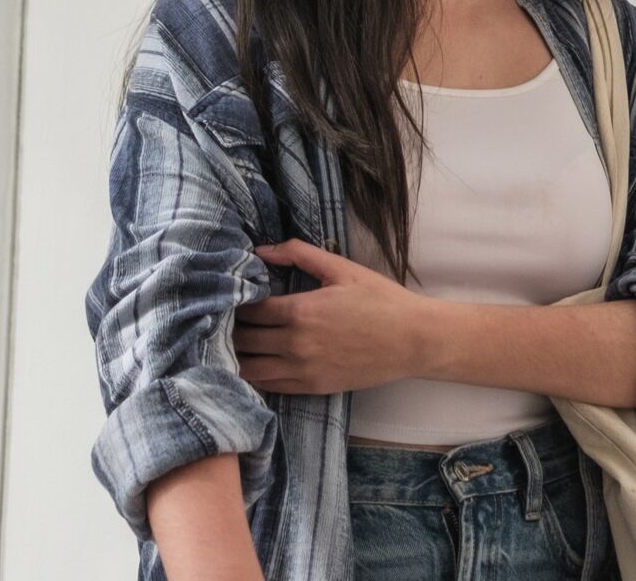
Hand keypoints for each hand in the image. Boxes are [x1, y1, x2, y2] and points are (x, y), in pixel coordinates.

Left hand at [239, 241, 435, 394]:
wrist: (412, 340)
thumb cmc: (380, 300)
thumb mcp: (342, 268)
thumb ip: (299, 253)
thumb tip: (263, 249)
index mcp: (301, 310)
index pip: (249, 309)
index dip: (234, 301)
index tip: (228, 294)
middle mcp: (296, 344)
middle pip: (242, 339)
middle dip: (229, 327)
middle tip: (223, 317)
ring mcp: (302, 370)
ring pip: (248, 368)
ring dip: (234, 355)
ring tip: (229, 341)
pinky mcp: (310, 387)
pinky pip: (267, 385)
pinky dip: (250, 375)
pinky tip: (247, 363)